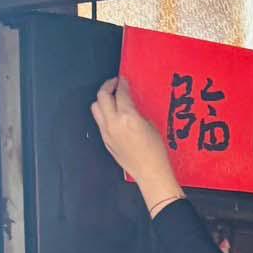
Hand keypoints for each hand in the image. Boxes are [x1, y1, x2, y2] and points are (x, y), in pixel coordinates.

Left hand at [91, 77, 182, 213]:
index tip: (124, 79)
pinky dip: (104, 114)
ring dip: (102, 100)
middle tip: (116, 85)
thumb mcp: (150, 125)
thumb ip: (136, 112)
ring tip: (112, 99)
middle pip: (102, 96)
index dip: (122, 83)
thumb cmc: (156, 150)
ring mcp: (106, 132)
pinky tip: (114, 116)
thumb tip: (130, 105)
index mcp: (128, 117)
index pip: (120, 93)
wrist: (149, 173)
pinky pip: (100, 121)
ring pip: (95, 107)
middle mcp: (113, 122)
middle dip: (108, 86)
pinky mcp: (105, 140)